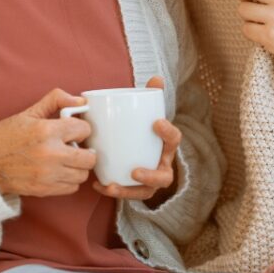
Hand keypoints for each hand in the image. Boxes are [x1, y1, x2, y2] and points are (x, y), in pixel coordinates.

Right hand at [0, 88, 97, 196]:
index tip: (73, 130)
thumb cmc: (5, 137)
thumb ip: (56, 100)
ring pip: (83, 174)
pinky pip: (72, 188)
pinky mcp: (45, 190)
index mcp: (47, 131)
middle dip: (85, 149)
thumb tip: (81, 100)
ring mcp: (49, 175)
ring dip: (78, 166)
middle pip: (90, 157)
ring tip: (67, 159)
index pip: (84, 130)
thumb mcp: (29, 113)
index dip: (80, 128)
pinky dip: (69, 180)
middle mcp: (51, 154)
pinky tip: (59, 171)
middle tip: (74, 146)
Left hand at [92, 76, 180, 202]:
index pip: (174, 140)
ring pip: (145, 192)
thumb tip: (157, 78)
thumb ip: (150, 96)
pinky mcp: (135, 189)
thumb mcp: (145, 113)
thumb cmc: (141, 130)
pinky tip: (99, 185)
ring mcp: (149, 181)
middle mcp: (161, 166)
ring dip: (130, 191)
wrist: (134, 148)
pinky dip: (113, 191)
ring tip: (113, 185)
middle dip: (151, 176)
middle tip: (135, 171)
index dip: (168, 132)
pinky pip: (127, 195)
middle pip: (164, 176)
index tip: (156, 122)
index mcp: (165, 146)